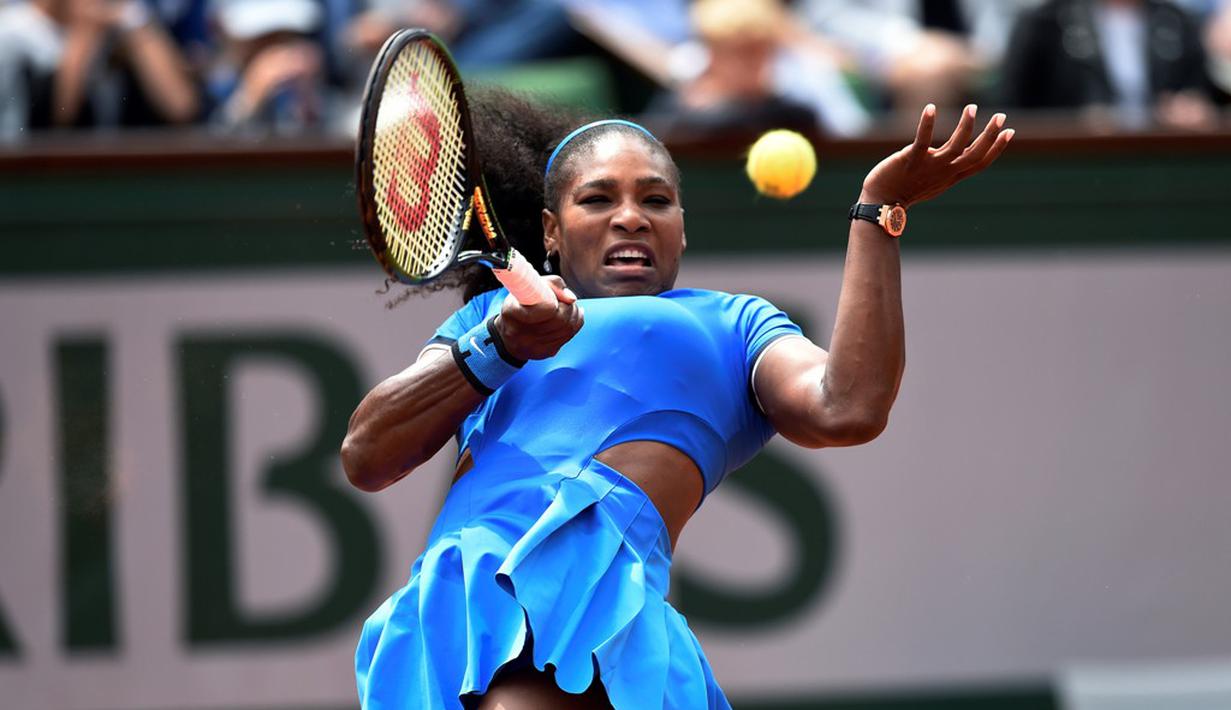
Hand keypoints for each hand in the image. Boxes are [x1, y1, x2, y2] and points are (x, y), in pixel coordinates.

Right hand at [494, 276, 583, 360]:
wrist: (507, 337)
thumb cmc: (517, 308)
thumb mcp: (525, 288)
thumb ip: (551, 284)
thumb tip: (571, 297)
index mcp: (513, 314)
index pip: (547, 309)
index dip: (557, 301)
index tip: (556, 297)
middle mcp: (522, 334)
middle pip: (560, 320)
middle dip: (569, 307)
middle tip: (566, 300)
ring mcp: (535, 346)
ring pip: (567, 329)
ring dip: (574, 314)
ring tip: (569, 306)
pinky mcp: (546, 352)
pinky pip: (568, 336)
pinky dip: (575, 324)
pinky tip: (572, 316)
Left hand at [861, 104, 1012, 206]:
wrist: (882, 203)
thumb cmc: (906, 189)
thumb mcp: (933, 180)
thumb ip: (946, 166)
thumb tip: (956, 152)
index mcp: (951, 176)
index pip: (980, 163)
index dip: (996, 148)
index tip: (1010, 131)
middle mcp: (944, 172)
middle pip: (974, 155)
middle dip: (990, 136)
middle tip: (1001, 116)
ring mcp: (928, 167)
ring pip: (955, 146)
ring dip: (966, 126)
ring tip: (972, 108)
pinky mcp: (910, 160)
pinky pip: (922, 141)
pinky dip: (927, 124)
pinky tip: (931, 108)